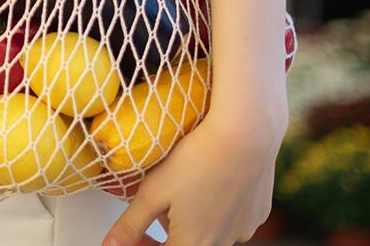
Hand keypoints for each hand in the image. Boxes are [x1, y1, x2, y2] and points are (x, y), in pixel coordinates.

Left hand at [102, 109, 286, 245]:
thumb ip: (130, 224)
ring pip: (211, 233)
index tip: (134, 235)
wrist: (245, 134)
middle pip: (188, 244)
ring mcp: (245, 228)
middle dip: (166, 233)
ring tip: (180, 191)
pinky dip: (216, 209)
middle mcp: (224, 242)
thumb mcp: (151, 193)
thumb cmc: (197, 160)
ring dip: (191, 221)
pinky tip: (207, 184)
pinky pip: (233, 219)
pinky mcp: (258, 212)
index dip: (143, 245)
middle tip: (154, 210)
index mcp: (195, 243)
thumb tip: (111, 244)